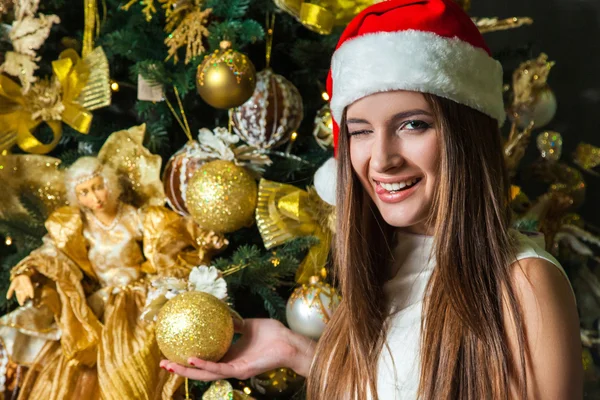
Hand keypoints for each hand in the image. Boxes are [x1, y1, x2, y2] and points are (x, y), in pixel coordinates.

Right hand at [6, 275, 33, 305]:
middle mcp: (23, 291)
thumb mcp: (12, 287)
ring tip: (26, 299)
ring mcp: (26, 288)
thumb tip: (7, 298)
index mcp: (18, 291)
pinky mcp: (29, 285)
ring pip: (27, 293)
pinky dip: (31, 293)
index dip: (20, 301)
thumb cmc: (16, 281)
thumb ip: (10, 292)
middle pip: (23, 296)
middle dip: (23, 299)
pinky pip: (31, 289)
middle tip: (23, 302)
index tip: (21, 304)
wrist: (19, 275)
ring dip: (26, 296)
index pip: (19, 297)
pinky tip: (32, 296)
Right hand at [160, 318, 315, 380]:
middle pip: (200, 370)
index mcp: (230, 355)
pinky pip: (219, 368)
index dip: (188, 358)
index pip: (205, 360)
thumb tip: (219, 313)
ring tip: (170, 364)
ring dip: (186, 370)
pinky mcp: (240, 370)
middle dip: (180, 368)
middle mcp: (229, 365)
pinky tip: (192, 359)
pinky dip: (204, 365)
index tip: (171, 351)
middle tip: (163, 362)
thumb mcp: (249, 325)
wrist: (289, 342)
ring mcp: (234, 369)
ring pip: (205, 373)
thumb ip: (234, 323)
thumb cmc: (273, 334)